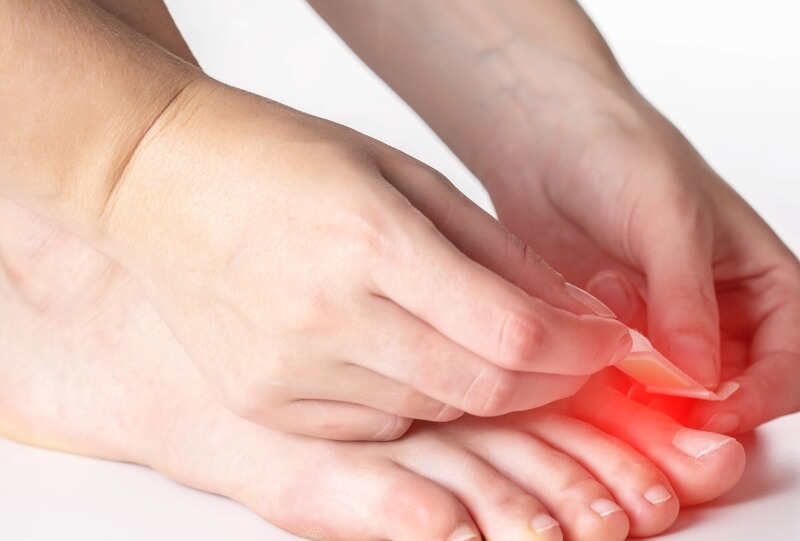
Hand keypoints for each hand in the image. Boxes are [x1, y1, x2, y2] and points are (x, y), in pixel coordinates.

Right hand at [97, 77, 631, 440]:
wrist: (155, 181)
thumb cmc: (277, 158)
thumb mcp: (401, 174)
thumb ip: (491, 250)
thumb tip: (571, 315)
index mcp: (367, 240)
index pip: (511, 333)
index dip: (578, 348)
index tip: (603, 340)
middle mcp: (325, 318)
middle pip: (483, 390)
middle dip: (548, 382)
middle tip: (567, 355)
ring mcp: (288, 372)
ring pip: (435, 414)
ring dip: (484, 389)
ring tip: (485, 346)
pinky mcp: (265, 403)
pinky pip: (377, 427)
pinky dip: (419, 402)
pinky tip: (413, 357)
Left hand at [474, 68, 799, 431]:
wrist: (545, 140)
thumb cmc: (620, 153)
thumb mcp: (667, 216)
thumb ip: (687, 295)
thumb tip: (702, 374)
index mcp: (761, 281)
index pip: (791, 360)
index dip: (761, 394)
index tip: (715, 415)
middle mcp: (716, 312)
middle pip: (731, 389)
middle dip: (699, 409)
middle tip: (654, 417)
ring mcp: (660, 326)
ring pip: (672, 393)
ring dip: (645, 398)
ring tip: (608, 374)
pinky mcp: (611, 334)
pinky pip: (619, 380)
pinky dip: (607, 385)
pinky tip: (581, 366)